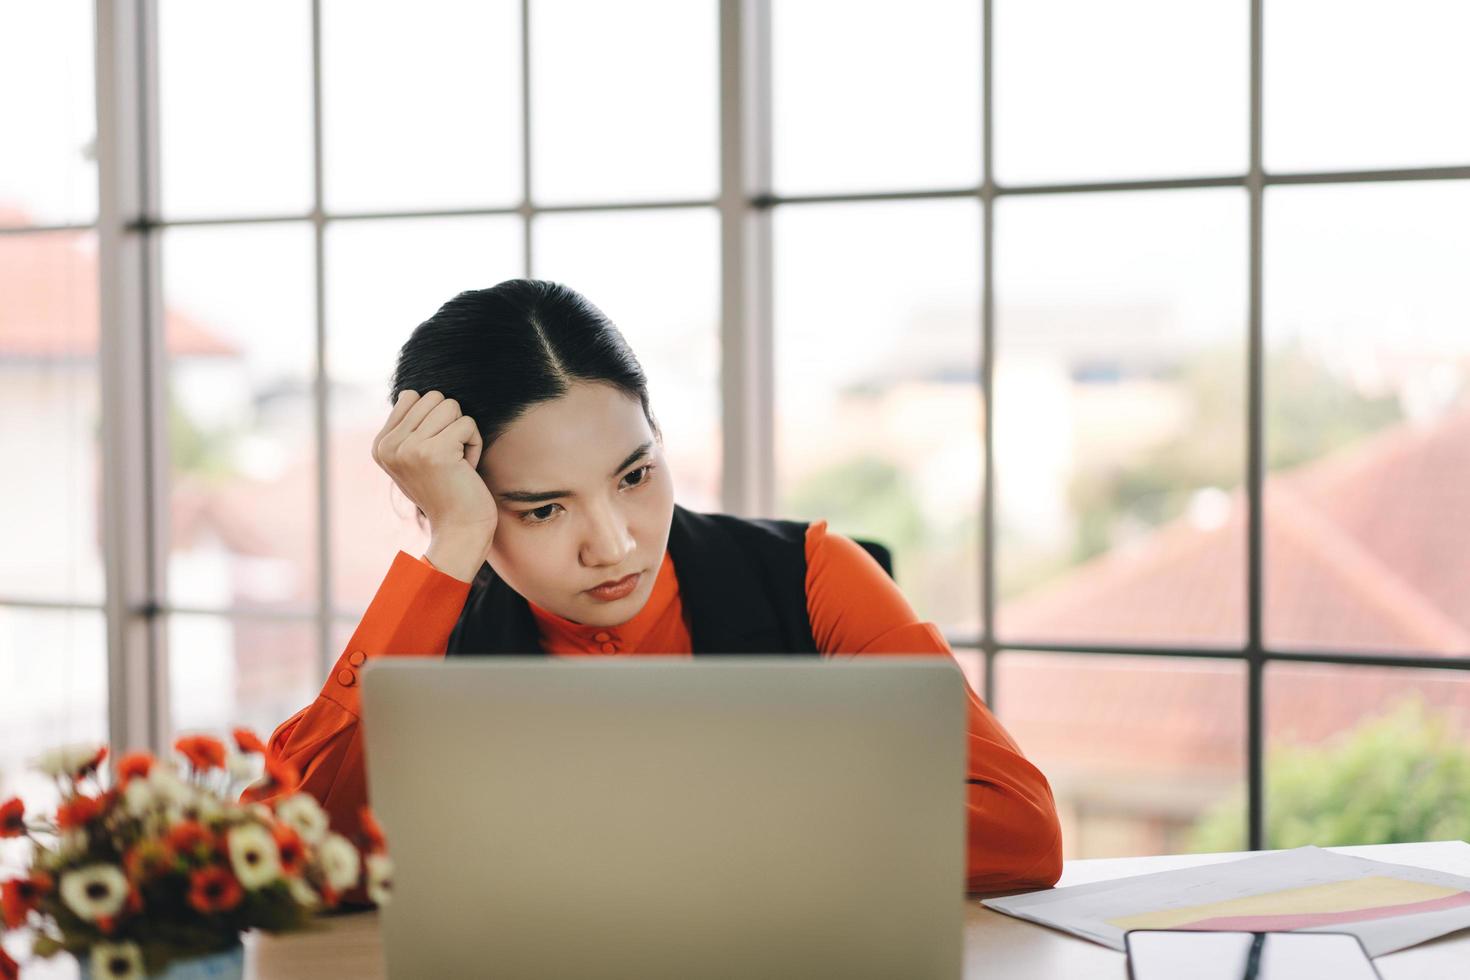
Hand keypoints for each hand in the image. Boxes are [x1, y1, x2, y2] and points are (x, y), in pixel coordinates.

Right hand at [372, 390, 496, 578]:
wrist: (459, 529)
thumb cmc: (446, 491)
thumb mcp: (416, 458)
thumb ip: (409, 428)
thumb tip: (410, 393)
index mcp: (380, 445)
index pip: (412, 396)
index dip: (435, 419)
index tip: (434, 452)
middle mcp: (388, 445)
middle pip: (434, 397)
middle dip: (450, 423)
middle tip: (449, 457)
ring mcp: (408, 448)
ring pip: (451, 406)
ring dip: (463, 433)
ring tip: (456, 462)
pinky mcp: (433, 452)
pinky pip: (467, 423)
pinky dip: (475, 444)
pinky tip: (465, 468)